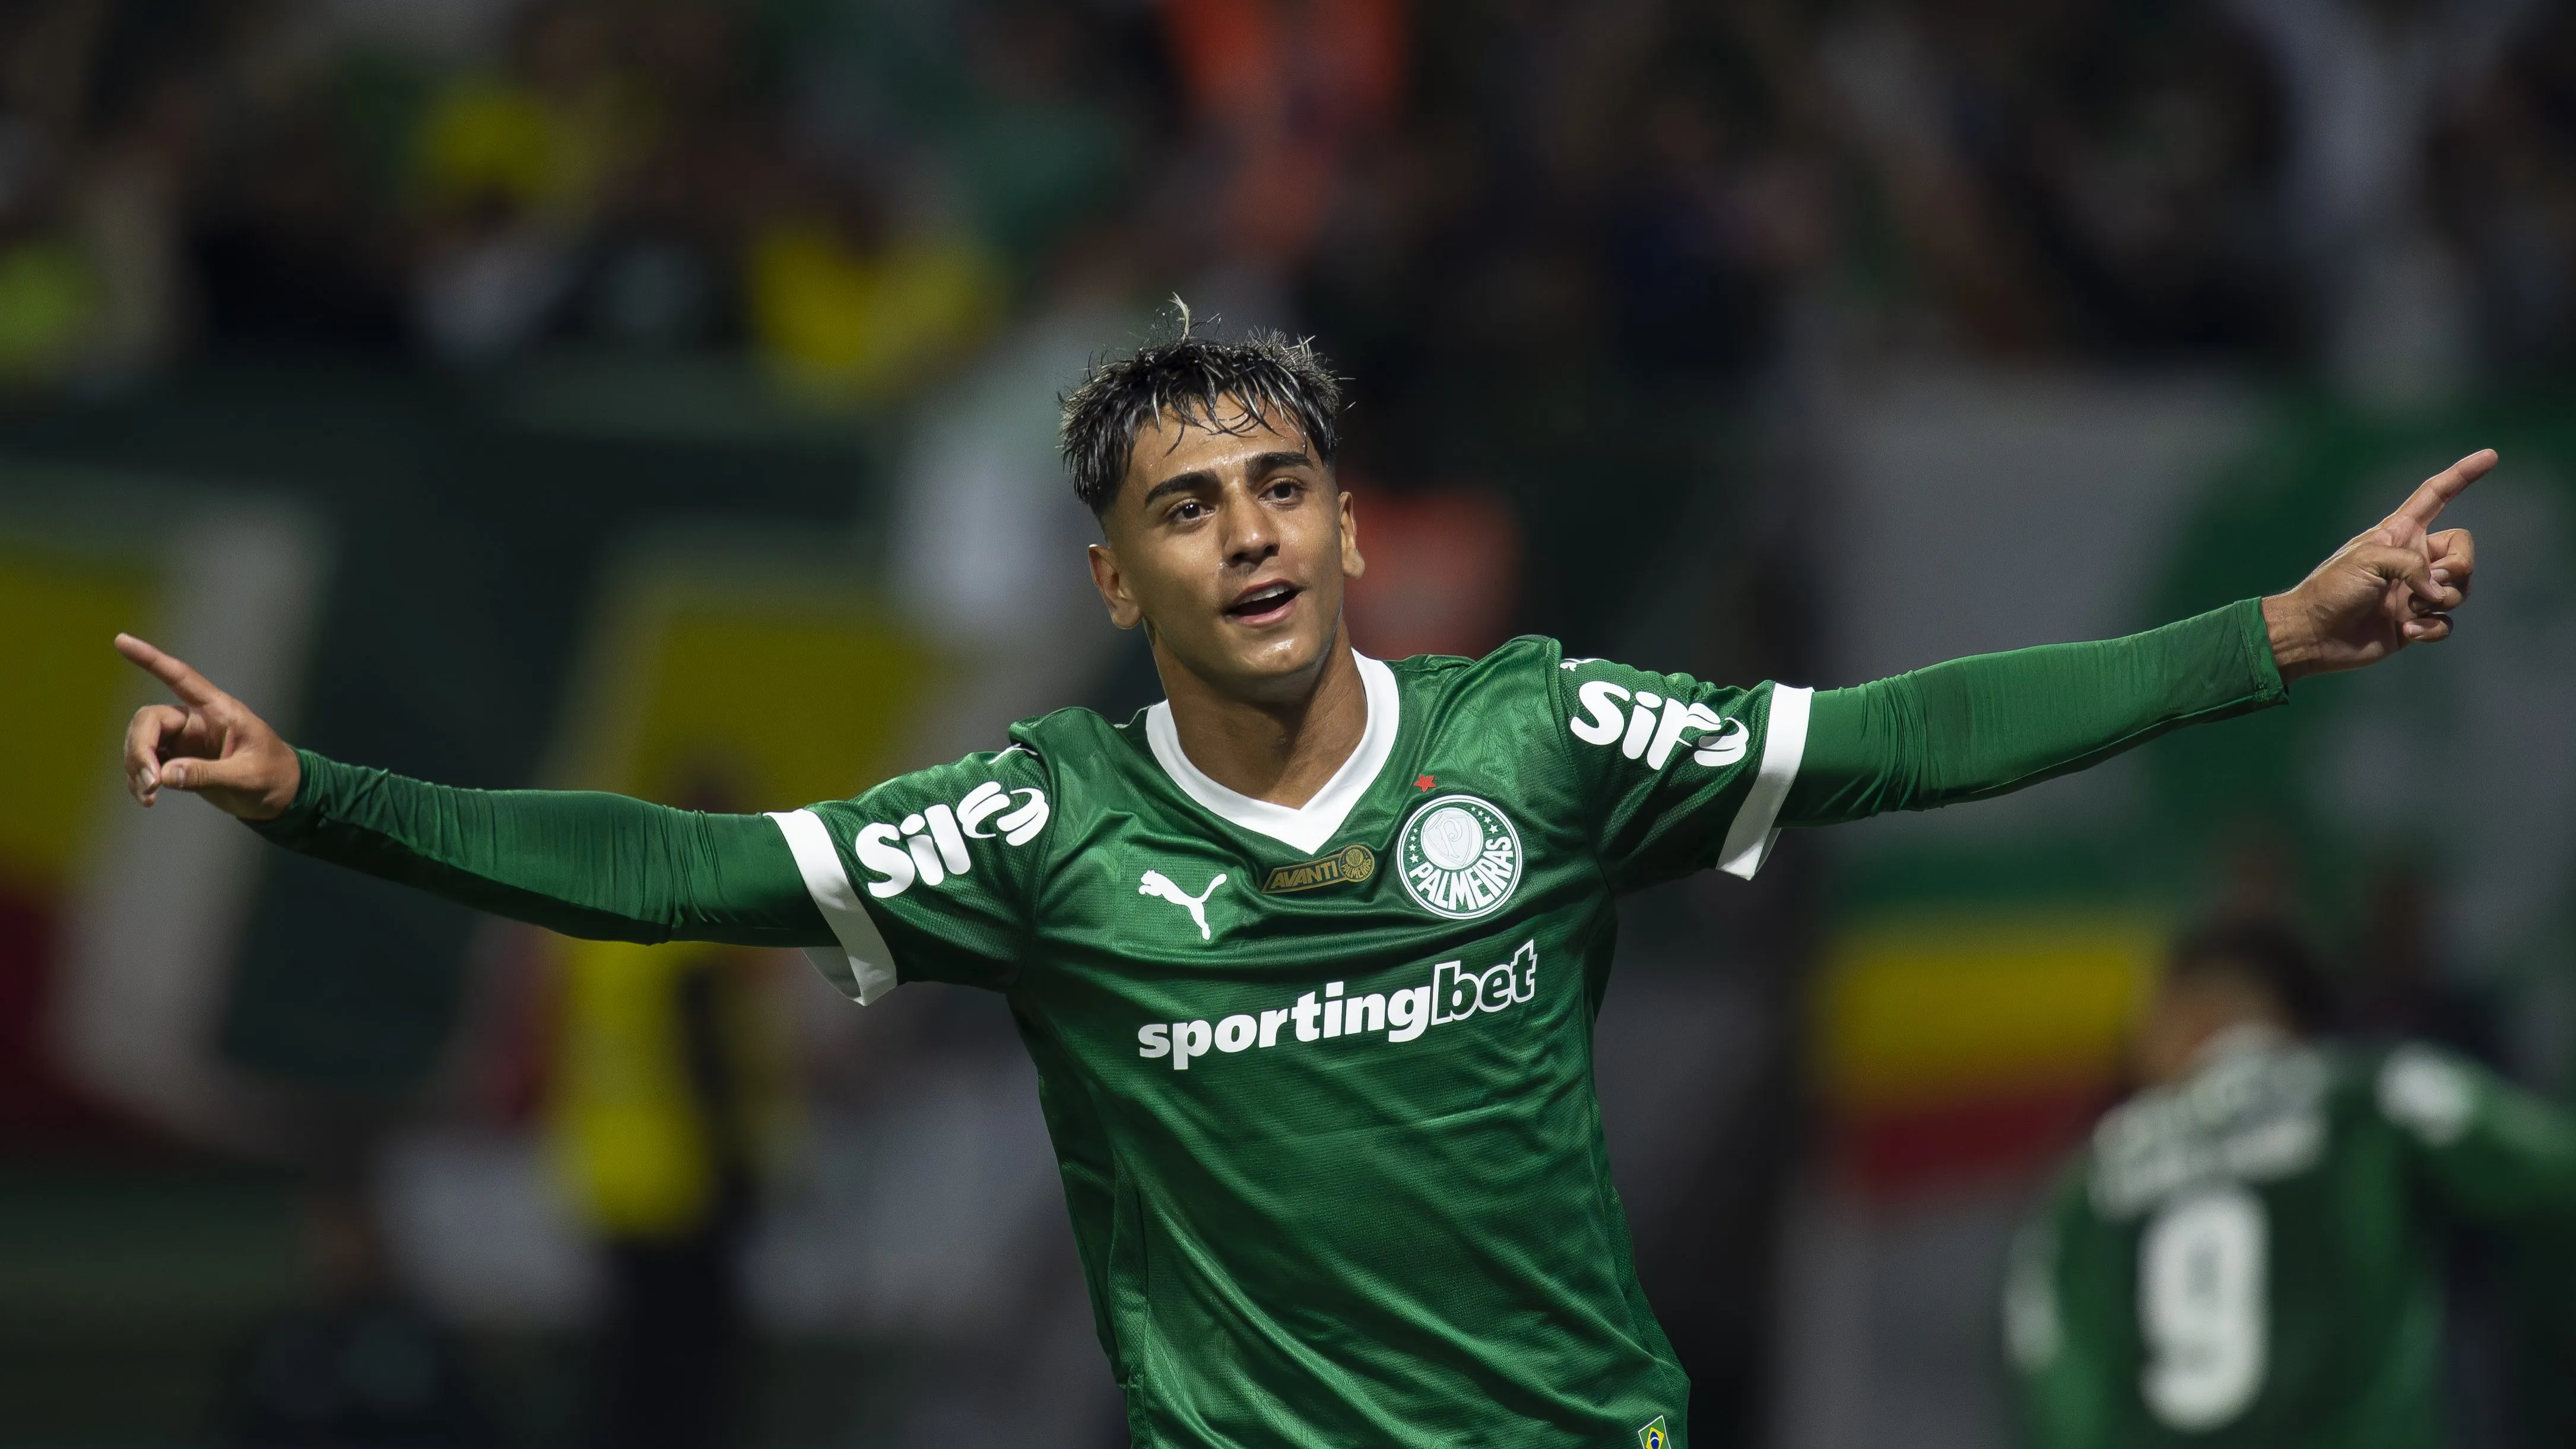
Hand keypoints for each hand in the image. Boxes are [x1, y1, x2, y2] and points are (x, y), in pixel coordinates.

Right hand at [115, 633, 301, 819]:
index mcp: (219, 710)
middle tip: (150, 783)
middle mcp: (197, 720)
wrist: (281, 796)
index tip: (121, 640)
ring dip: (137, 768)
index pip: (180, 677)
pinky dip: (140, 779)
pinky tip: (147, 798)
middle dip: (140, 750)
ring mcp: (185, 739)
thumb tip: (163, 775)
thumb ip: (207, 774)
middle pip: (149, 720)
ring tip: (148, 797)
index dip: (151, 659)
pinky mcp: (177, 759)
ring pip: (141, 741)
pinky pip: (146, 762)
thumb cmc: (272, 776)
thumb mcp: (246, 776)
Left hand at [2262, 449, 2489, 683]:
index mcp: (2398, 533)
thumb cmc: (2331, 590)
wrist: (2312, 635)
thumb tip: (2437, 590)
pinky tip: (2408, 631)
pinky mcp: (2415, 621)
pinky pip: (2447, 622)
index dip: (2462, 475)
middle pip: (2463, 551)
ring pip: (2459, 589)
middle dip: (2459, 567)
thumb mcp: (2368, 560)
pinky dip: (2433, 628)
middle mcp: (2411, 559)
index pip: (2436, 496)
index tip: (2490, 456)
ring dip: (2440, 600)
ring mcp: (2414, 591)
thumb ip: (2412, 564)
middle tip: (2429, 582)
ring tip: (2407, 609)